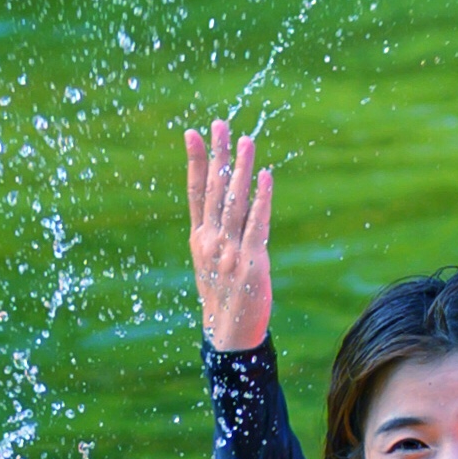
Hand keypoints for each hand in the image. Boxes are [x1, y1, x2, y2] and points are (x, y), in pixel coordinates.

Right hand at [185, 119, 275, 351]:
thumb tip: (227, 203)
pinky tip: (264, 177)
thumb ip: (216, 232)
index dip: (195, 162)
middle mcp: (210, 240)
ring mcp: (229, 251)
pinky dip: (261, 199)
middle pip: (214, 190)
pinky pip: (256, 224)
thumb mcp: (212, 261)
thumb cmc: (224, 296)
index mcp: (199, 238)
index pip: (196, 192)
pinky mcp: (251, 261)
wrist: (229, 334)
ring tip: (246, 142)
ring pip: (235, 202)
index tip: (193, 132)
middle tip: (221, 124)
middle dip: (218, 155)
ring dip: (241, 170)